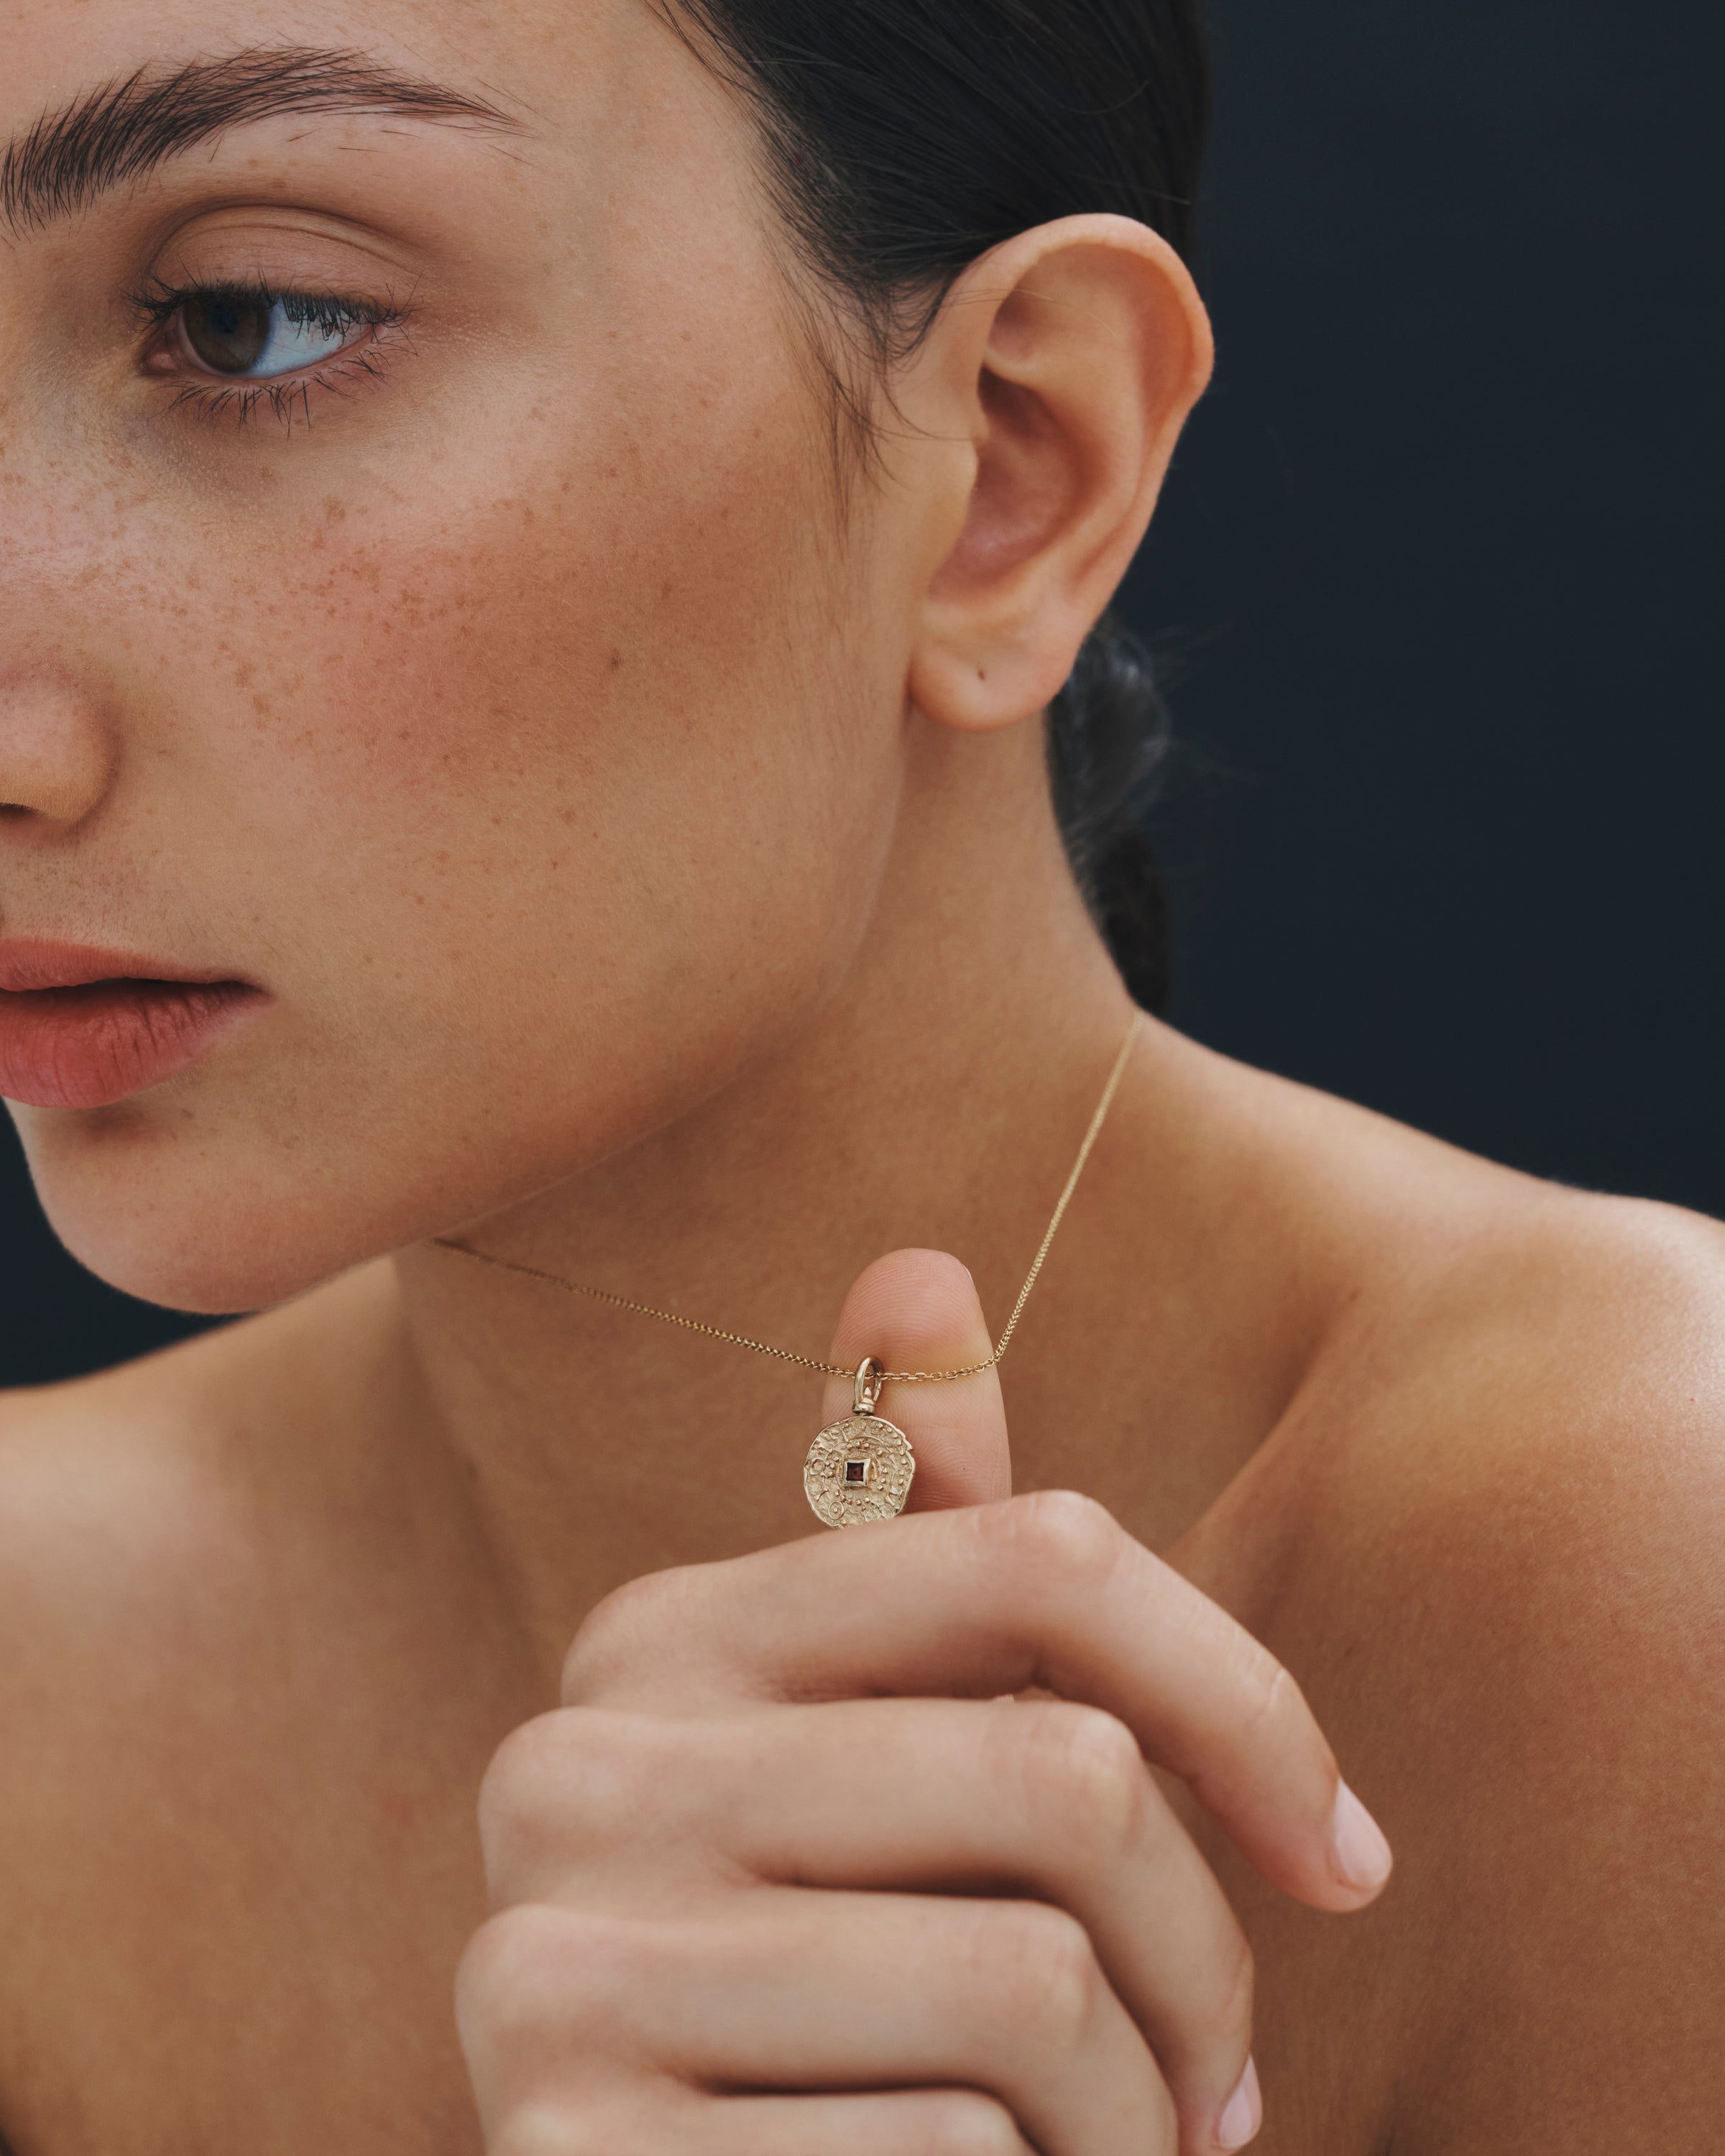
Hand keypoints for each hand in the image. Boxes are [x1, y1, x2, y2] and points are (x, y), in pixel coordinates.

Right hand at [457, 1249, 1392, 2155]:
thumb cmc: (837, 1995)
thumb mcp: (872, 1772)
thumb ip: (910, 1560)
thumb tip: (921, 1261)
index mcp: (661, 1636)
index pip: (1042, 1556)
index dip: (1245, 1697)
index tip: (1343, 1859)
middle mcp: (571, 1771)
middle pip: (1068, 1780)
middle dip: (1206, 1966)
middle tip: (1221, 2085)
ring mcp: (547, 1974)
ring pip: (1034, 1987)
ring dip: (1136, 2118)